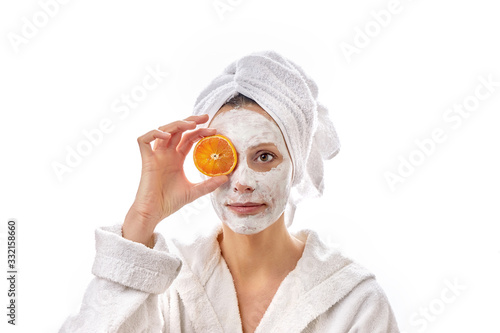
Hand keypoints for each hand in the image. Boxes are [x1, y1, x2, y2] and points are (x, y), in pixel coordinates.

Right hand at [122, 114, 227, 245]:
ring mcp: (155, 155)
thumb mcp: (194, 192)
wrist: (154, 213)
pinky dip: (154, 134)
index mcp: (176, 158)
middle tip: (205, 117)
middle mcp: (166, 153)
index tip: (214, 130)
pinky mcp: (146, 160)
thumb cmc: (170, 202)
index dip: (200, 131)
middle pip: (177, 129)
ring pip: (163, 130)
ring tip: (191, 124)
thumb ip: (208, 184)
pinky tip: (167, 136)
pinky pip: (144, 140)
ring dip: (176, 124)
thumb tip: (226, 178)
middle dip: (190, 120)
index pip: (188, 138)